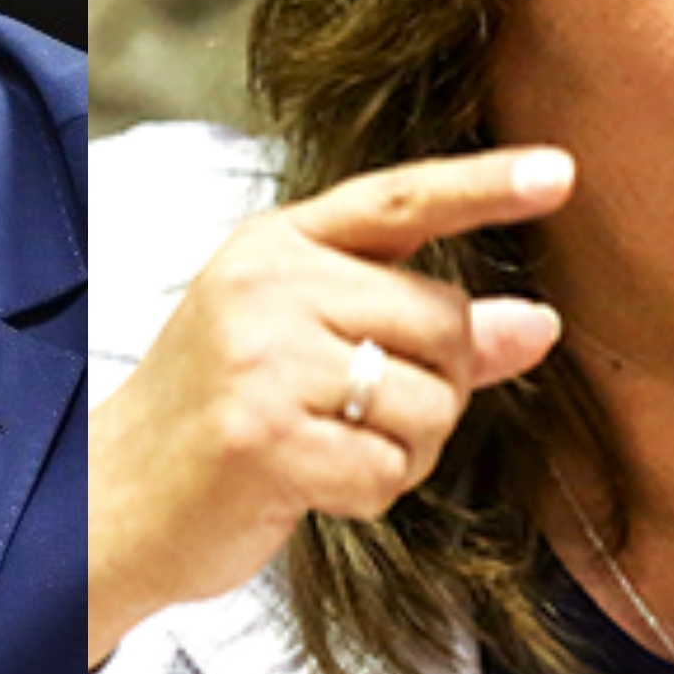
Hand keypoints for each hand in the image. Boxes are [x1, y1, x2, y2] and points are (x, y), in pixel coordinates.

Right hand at [89, 146, 575, 663]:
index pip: (400, 200)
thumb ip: (426, 331)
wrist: (112, 500)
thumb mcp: (312, 349)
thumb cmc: (225, 417)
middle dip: (438, 387)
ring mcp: (263, 358)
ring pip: (428, 403)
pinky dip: (371, 494)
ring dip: (406, 451)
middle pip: (443, 321)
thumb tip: (541, 324)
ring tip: (333, 451)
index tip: (561, 172)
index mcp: (281, 244)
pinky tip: (314, 486)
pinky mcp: (263, 437)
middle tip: (367, 417)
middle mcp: (270, 283)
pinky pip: (387, 469)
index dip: (485, 189)